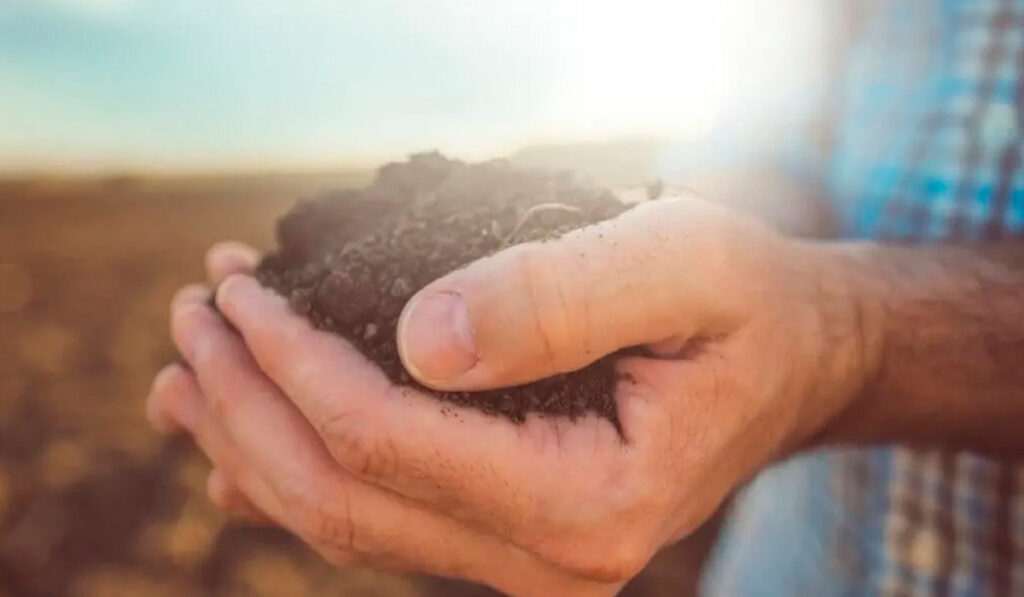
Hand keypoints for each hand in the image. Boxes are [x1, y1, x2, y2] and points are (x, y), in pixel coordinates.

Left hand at [147, 195, 871, 594]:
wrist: (786, 361)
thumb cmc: (741, 304)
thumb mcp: (679, 264)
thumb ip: (559, 298)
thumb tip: (420, 341)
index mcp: (592, 503)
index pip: (388, 444)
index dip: (293, 366)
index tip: (237, 293)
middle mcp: (551, 563)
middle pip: (344, 498)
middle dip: (246, 404)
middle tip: (188, 317)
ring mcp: (524, 564)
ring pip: (346, 522)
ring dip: (251, 442)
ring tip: (182, 375)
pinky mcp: (508, 541)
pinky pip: (377, 525)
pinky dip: (295, 478)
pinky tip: (235, 447)